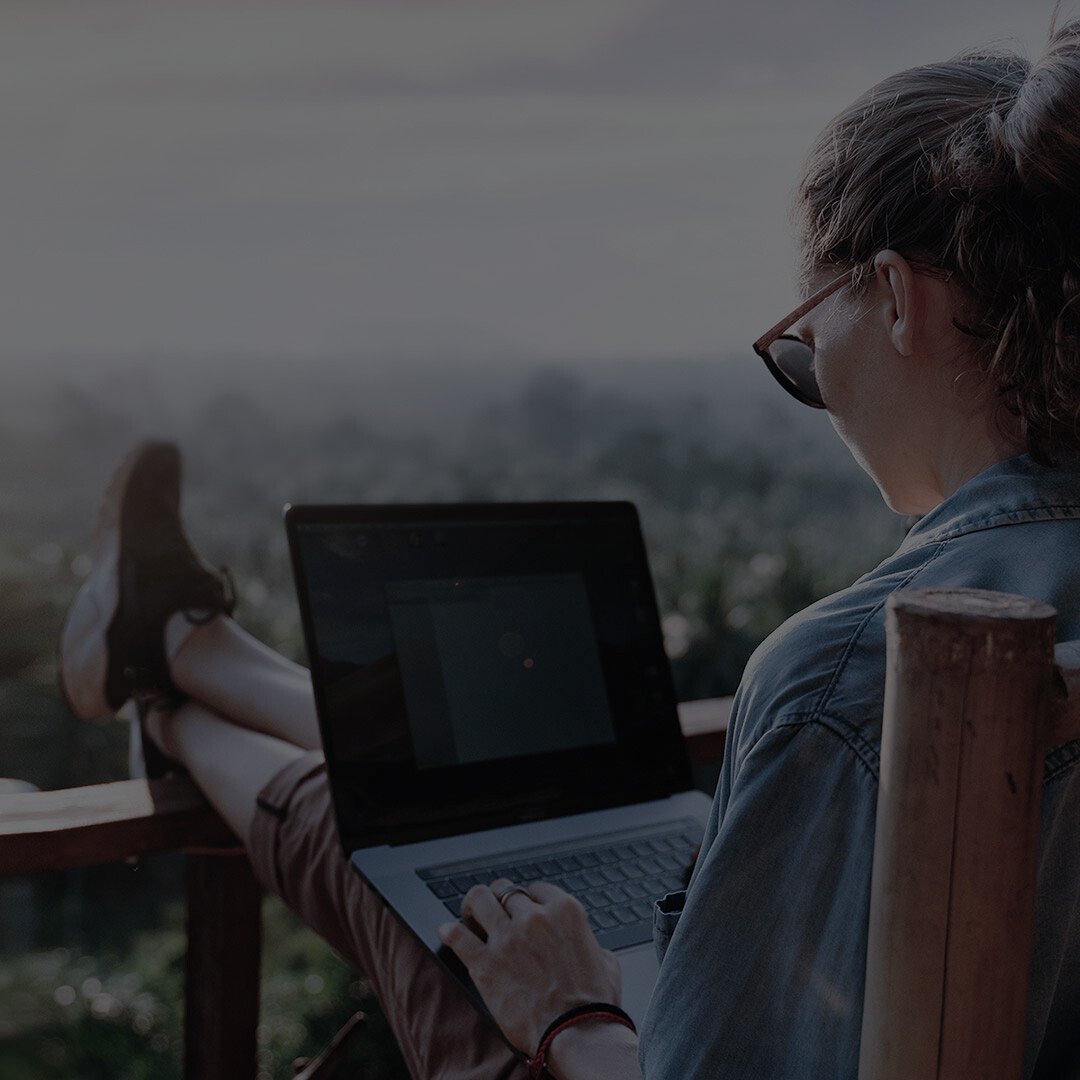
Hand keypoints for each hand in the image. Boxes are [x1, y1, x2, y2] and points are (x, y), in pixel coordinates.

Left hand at [438, 878, 621, 1055]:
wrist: (577, 1033)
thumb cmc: (594, 1004)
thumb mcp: (605, 960)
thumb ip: (589, 942)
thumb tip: (586, 945)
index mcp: (564, 911)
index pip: (536, 889)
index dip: (527, 899)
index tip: (521, 909)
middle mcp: (534, 917)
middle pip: (505, 891)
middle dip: (499, 899)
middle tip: (493, 911)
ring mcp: (507, 938)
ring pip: (478, 899)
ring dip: (472, 906)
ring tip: (469, 915)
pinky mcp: (485, 963)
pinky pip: (458, 936)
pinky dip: (450, 932)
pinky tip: (447, 931)